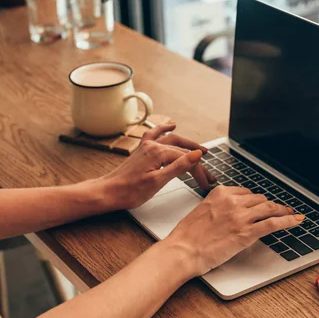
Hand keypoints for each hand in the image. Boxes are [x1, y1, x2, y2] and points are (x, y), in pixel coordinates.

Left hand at [101, 123, 215, 209]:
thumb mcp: (158, 182)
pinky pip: (154, 134)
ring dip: (186, 143)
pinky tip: (171, 125)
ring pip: (171, 140)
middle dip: (197, 160)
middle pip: (181, 150)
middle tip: (209, 173)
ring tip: (201, 149)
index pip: (186, 160)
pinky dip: (164, 129)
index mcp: (158, 152)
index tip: (205, 183)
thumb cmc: (130, 191)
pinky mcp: (141, 150)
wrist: (109, 192)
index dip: (198, 172)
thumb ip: (179, 167)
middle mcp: (152, 145)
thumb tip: (196, 155)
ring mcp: (146, 146)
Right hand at [166, 186, 304, 276]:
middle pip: (259, 199)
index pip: (245, 192)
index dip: (255, 200)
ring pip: (269, 208)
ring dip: (282, 210)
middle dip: (269, 205)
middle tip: (278, 210)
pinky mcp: (247, 232)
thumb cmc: (187, 236)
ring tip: (290, 214)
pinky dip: (288, 221)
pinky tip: (296, 221)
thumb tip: (228, 212)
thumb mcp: (202, 211)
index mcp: (219, 193)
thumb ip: (218, 207)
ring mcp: (240, 216)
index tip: (260, 204)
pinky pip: (273, 223)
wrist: (183, 250)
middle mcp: (231, 201)